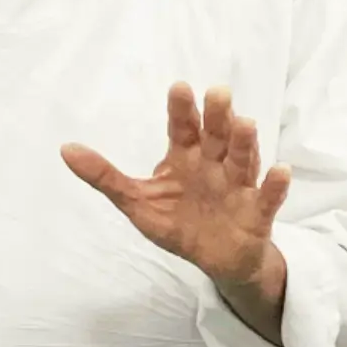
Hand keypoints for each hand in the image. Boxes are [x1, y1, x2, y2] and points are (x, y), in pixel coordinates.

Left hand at [63, 82, 290, 294]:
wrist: (216, 259)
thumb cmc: (178, 223)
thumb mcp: (136, 201)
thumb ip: (105, 176)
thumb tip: (66, 149)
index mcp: (185, 158)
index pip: (182, 129)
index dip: (181, 110)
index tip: (179, 87)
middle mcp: (215, 165)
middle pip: (217, 137)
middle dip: (217, 116)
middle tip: (218, 91)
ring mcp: (238, 187)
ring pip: (243, 161)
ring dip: (246, 144)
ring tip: (246, 124)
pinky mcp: (257, 212)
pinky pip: (268, 198)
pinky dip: (275, 186)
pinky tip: (281, 171)